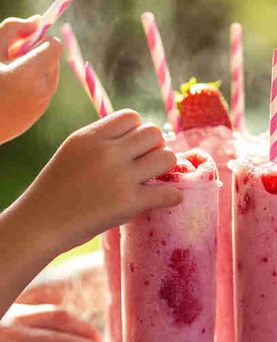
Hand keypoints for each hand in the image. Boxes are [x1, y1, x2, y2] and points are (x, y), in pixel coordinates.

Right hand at [0, 17, 62, 143]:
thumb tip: (37, 21)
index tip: (19, 42)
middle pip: (50, 59)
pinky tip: (4, 90)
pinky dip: (27, 85)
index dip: (38, 39)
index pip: (54, 45)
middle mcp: (42, 89)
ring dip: (30, 69)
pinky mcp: (35, 115)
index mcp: (31, 72)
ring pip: (46, 75)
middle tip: (6, 58)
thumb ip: (13, 29)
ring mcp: (41, 105)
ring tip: (3, 75)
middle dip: (32, 54)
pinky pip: (40, 91)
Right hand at [12, 111, 179, 255]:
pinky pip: (170, 192)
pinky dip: (172, 196)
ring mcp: (119, 176)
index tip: (133, 147)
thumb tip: (142, 135)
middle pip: (153, 133)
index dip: (137, 131)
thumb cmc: (58, 189)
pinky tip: (164, 198)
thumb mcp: (74, 152)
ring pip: (167, 157)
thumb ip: (103, 141)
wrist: (40, 224)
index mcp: (90, 137)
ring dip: (165, 169)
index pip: (132, 117)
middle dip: (154, 147)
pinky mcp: (129, 202)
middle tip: (145, 164)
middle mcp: (106, 152)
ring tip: (153, 179)